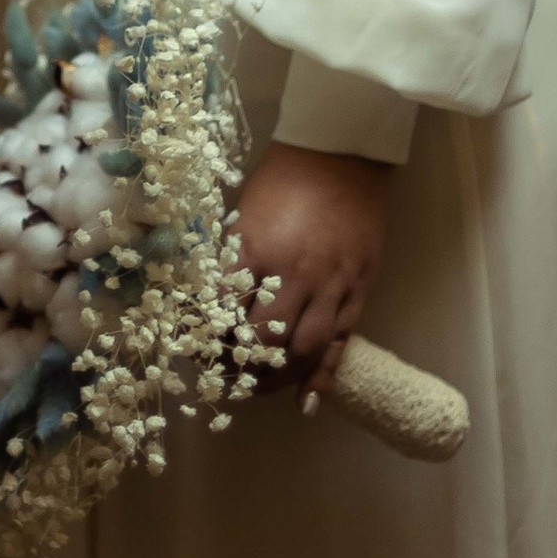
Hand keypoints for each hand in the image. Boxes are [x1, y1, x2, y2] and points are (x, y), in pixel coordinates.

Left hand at [232, 140, 389, 407]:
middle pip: (264, 341)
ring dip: (279, 378)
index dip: (209, 340)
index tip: (198, 355)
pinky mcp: (358, 290)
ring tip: (261, 389)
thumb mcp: (244, 216)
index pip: (225, 312)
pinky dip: (322, 377)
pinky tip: (306, 402)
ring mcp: (331, 285)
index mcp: (255, 250)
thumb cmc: (283, 180)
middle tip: (227, 381)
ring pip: (303, 350)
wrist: (342, 156)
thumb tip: (212, 303)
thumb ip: (233, 261)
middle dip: (242, 368)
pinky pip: (340, 343)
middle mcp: (294, 274)